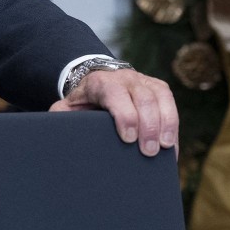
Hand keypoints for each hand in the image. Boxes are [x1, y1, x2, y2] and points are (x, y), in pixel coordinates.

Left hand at [49, 69, 178, 156]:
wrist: (97, 82)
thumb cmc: (82, 102)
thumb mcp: (67, 108)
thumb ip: (61, 118)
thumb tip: (56, 133)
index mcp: (100, 82)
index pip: (116, 94)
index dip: (125, 115)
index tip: (128, 138)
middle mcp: (125, 78)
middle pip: (143, 98)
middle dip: (148, 126)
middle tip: (148, 152)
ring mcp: (144, 81)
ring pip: (161, 98)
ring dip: (166, 124)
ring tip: (164, 149)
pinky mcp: (158, 88)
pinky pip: (171, 104)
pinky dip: (172, 126)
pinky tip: (170, 146)